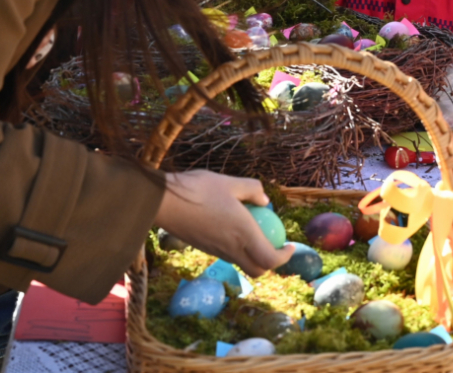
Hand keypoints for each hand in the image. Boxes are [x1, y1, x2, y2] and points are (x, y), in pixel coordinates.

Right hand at [153, 171, 293, 277]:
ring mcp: (216, 251)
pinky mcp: (204, 248)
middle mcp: (232, 248)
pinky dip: (237, 249)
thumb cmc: (198, 189)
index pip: (270, 260)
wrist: (163, 202)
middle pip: (257, 270)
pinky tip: (232, 228)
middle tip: (275, 245)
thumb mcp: (230, 182)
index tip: (290, 245)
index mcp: (244, 234)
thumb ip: (252, 189)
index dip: (284, 257)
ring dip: (253, 255)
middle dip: (271, 263)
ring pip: (241, 264)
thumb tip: (264, 200)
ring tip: (254, 233)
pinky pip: (227, 256)